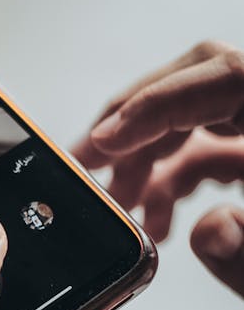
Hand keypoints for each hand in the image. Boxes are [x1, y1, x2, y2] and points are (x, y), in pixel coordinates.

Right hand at [72, 41, 243, 296]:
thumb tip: (210, 233)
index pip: (224, 76)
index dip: (155, 106)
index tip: (102, 145)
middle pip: (197, 84)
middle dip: (134, 127)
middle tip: (85, 164)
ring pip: (198, 116)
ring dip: (148, 158)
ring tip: (118, 204)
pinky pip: (212, 145)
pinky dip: (173, 177)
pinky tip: (156, 218)